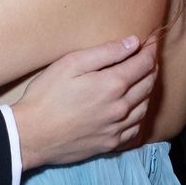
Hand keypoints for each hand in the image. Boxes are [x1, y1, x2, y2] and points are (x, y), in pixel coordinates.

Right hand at [13, 37, 157, 169]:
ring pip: (145, 106)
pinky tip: (134, 109)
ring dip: (148, 90)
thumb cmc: (46, 95)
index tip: (153, 40)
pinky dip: (140, 114)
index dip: (151, 49)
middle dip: (151, 67)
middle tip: (150, 56)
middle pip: (148, 84)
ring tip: (143, 79)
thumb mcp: (71, 64)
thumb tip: (133, 42)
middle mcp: (121, 108)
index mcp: (113, 85)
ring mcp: (117, 128)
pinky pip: (136, 128)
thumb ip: (105, 53)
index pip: (143, 63)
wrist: (32, 135)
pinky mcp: (110, 144)